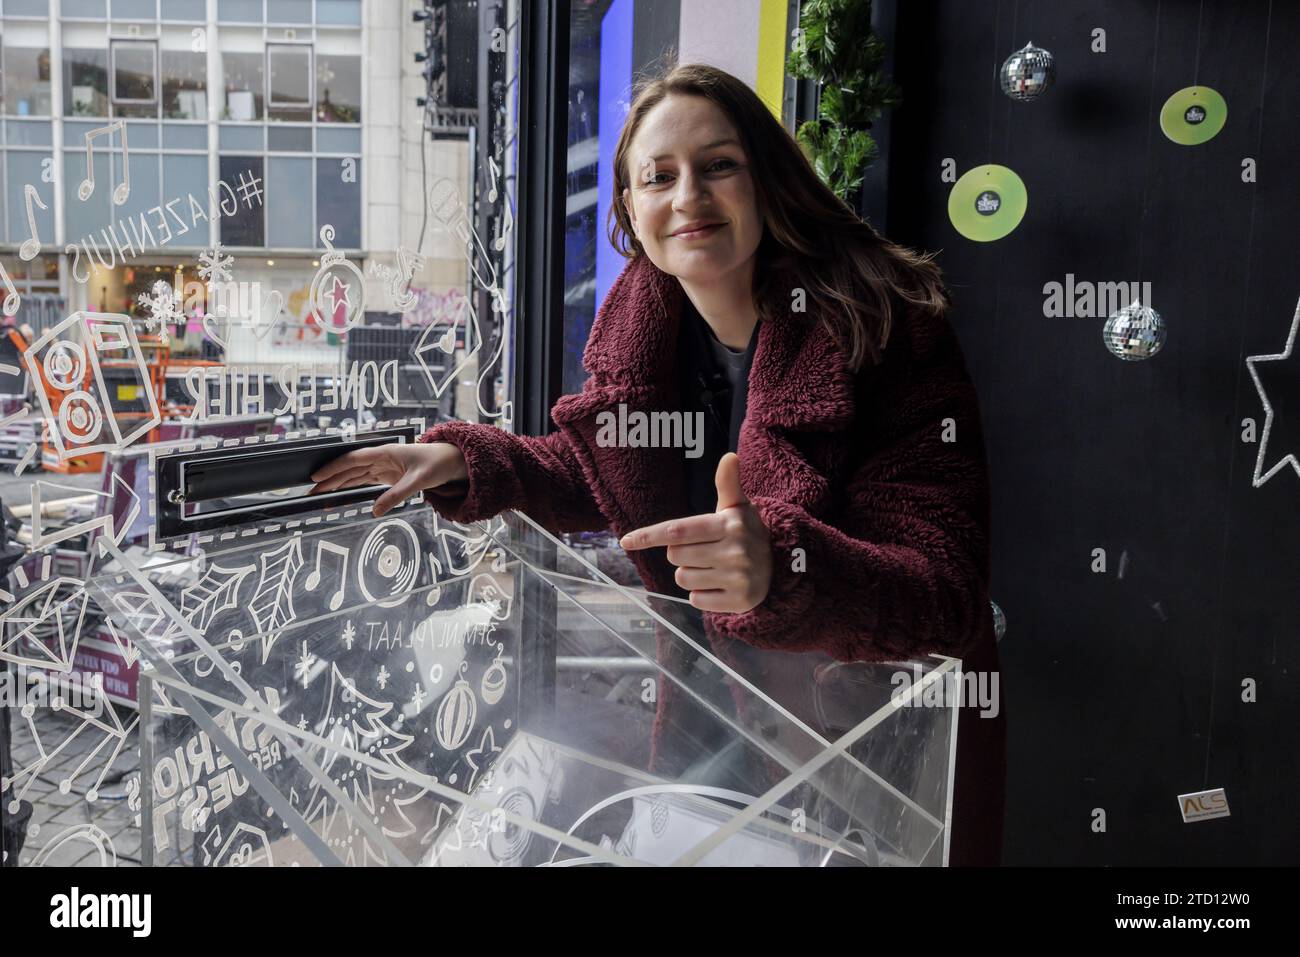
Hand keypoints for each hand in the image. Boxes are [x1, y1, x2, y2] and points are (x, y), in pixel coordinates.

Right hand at [309, 441, 468, 517]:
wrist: (451, 461)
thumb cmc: (436, 465)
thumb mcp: (418, 482)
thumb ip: (397, 495)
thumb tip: (376, 511)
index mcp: (385, 452)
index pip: (353, 459)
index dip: (333, 467)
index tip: (316, 476)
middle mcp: (380, 458)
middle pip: (349, 468)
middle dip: (329, 479)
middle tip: (311, 492)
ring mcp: (383, 467)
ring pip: (354, 475)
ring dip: (337, 484)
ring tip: (320, 495)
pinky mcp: (387, 475)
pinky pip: (364, 481)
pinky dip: (351, 487)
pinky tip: (339, 494)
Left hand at [619, 452, 771, 612]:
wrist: (779, 565)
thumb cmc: (745, 532)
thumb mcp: (738, 507)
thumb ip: (727, 483)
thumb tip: (730, 457)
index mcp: (728, 524)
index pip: (678, 530)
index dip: (649, 535)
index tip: (625, 541)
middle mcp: (735, 550)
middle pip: (675, 556)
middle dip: (680, 554)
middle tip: (703, 550)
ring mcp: (739, 577)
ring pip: (684, 579)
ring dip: (690, 575)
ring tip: (712, 567)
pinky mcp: (740, 601)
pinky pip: (697, 600)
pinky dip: (703, 595)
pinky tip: (719, 585)